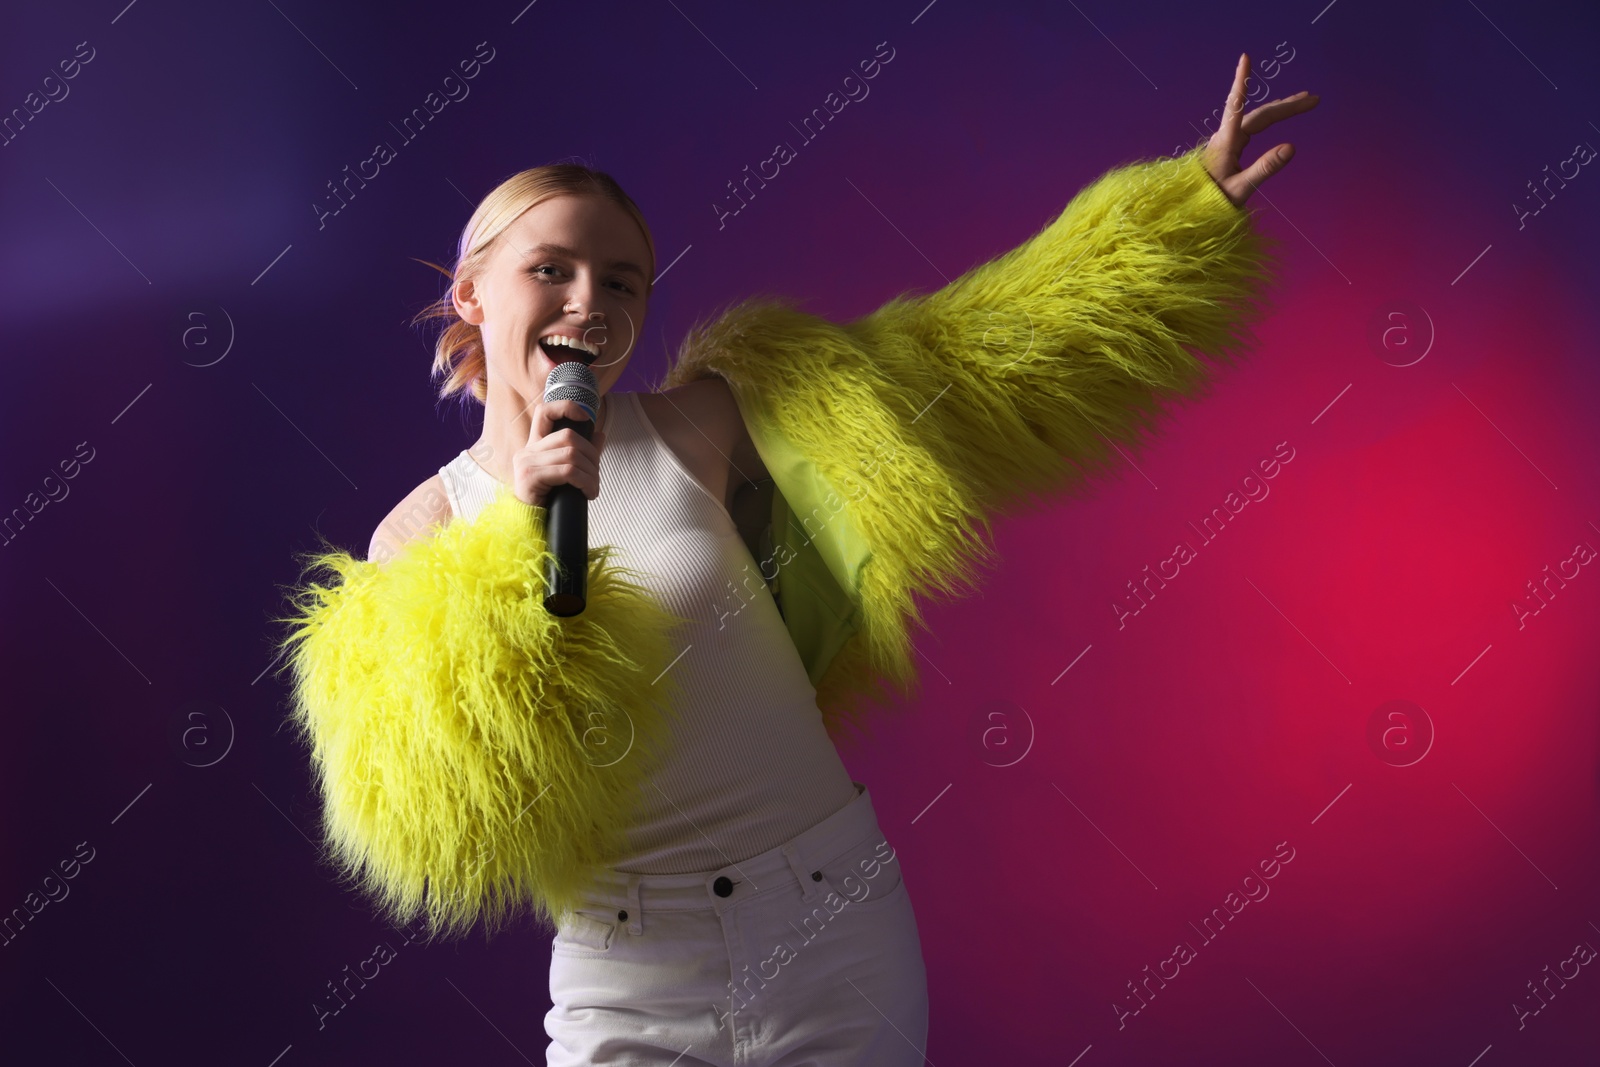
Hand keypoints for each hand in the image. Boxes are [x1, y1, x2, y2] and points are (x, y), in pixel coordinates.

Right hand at [513, 396, 605, 507]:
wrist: (531, 524)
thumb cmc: (549, 499)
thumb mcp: (567, 473)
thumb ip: (582, 453)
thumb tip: (600, 435)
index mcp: (535, 445)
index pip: (545, 412)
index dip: (566, 407)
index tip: (586, 417)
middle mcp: (528, 450)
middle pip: (568, 436)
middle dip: (591, 454)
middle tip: (596, 475)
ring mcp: (527, 463)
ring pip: (571, 455)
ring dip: (591, 473)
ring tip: (593, 488)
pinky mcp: (530, 477)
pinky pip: (568, 471)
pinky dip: (585, 482)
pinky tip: (588, 493)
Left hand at [1204, 53, 1318, 207]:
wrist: (1191, 211)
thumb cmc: (1211, 201)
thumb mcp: (1241, 189)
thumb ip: (1265, 168)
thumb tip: (1292, 147)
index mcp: (1226, 142)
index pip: (1236, 105)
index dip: (1241, 80)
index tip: (1245, 58)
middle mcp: (1226, 137)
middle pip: (1259, 114)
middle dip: (1287, 105)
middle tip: (1314, 99)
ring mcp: (1227, 141)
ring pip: (1257, 119)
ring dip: (1280, 109)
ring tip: (1303, 101)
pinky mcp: (1229, 147)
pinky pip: (1252, 127)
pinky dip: (1269, 119)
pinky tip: (1278, 114)